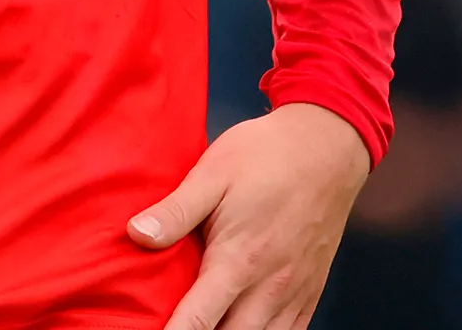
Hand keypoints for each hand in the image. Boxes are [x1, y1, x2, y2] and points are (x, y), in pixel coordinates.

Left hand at [127, 102, 371, 329]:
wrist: (325, 148)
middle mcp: (268, 288)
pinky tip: (243, 327)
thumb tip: (136, 234)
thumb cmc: (263, 156)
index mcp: (237, 260)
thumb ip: (176, 210)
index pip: (198, 320)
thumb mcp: (211, 173)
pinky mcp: (310, 292)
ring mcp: (293, 294)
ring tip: (205, 326)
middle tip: (172, 325)